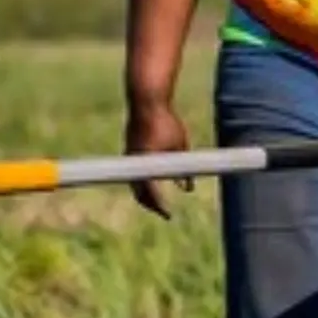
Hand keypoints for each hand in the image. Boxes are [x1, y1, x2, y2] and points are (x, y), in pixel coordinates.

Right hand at [125, 101, 192, 218]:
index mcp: (146, 163)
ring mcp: (129, 157)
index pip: (151, 193)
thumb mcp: (180, 146)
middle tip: (163, 213)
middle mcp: (134, 163)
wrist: (147, 102)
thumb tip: (188, 188)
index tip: (168, 215)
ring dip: (144, 194)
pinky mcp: (129, 150)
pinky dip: (142, 182)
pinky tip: (153, 183)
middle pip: (139, 192)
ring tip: (157, 203)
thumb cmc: (166, 123)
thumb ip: (183, 168)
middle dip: (150, 204)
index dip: (159, 206)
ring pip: (134, 183)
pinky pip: (134, 172)